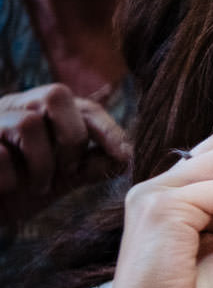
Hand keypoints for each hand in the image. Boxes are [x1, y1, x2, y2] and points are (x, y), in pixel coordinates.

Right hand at [0, 84, 130, 225]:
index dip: (108, 128)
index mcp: (38, 113)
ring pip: (28, 123)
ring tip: (38, 187)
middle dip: (72, 138)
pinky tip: (6, 189)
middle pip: (56, 95)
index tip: (124, 156)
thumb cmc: (15, 192)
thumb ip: (88, 167)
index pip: (82, 106)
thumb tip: (125, 158)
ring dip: (43, 164)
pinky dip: (10, 178)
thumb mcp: (57, 179)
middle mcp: (13, 108)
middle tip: (67, 171)